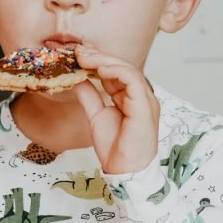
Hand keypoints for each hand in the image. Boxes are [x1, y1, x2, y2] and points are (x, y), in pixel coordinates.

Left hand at [73, 45, 159, 174]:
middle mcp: (141, 96)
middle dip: (99, 57)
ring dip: (105, 61)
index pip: (116, 72)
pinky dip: (116, 71)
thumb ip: (89, 96)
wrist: (125, 171)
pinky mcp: (145, 106)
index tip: (77, 56)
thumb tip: (76, 79)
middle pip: (122, 68)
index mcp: (131, 98)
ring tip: (85, 57)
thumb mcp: (96, 115)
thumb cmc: (116, 149)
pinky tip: (100, 69)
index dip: (97, 62)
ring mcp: (145, 100)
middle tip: (79, 51)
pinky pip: (133, 81)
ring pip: (127, 70)